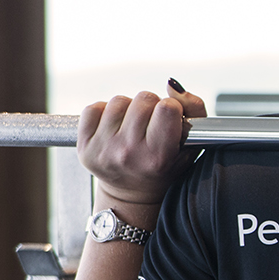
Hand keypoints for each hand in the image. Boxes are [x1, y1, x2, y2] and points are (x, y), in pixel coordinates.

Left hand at [78, 83, 206, 204]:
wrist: (134, 195)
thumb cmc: (167, 167)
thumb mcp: (192, 145)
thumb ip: (194, 109)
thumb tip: (171, 84)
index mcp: (158, 157)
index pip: (167, 107)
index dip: (172, 108)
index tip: (170, 120)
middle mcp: (128, 153)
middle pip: (143, 99)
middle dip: (151, 107)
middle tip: (151, 125)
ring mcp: (103, 150)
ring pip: (119, 101)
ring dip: (128, 109)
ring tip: (133, 127)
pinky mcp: (84, 147)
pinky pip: (93, 108)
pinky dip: (105, 112)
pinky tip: (115, 128)